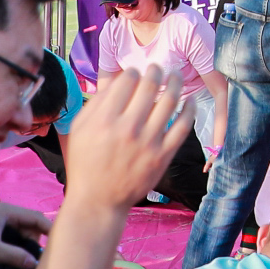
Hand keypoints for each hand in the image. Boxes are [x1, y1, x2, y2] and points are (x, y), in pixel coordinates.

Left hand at [0, 203, 51, 268]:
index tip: (60, 244)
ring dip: (25, 248)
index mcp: (7, 211)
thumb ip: (14, 255)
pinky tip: (18, 262)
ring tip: (28, 263)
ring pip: (22, 236)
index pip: (36, 217)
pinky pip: (13, 241)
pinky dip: (17, 250)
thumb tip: (35, 263)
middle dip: (35, 242)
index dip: (49, 229)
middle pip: (31, 228)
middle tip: (39, 260)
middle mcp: (6, 215)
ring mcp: (0, 224)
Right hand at [63, 65, 194, 212]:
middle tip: (158, 68)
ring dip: (176, 83)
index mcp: (105, 120)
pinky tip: (189, 100)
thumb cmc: (86, 162)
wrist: (98, 200)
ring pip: (170, 102)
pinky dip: (189, 110)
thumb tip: (119, 78)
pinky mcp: (163, 156)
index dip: (133, 72)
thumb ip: (97, 101)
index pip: (127, 81)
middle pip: (150, 87)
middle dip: (156, 71)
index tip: (135, 73)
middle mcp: (127, 129)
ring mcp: (148, 143)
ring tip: (176, 75)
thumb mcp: (80, 128)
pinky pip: (183, 127)